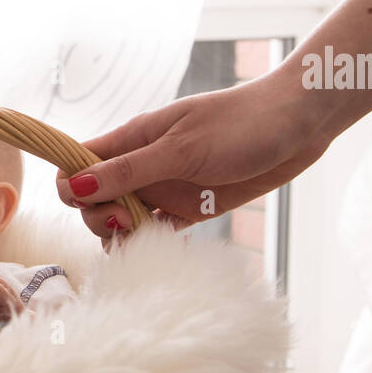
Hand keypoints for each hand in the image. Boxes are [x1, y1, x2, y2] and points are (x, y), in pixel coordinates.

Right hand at [54, 74, 334, 240]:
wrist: (299, 125)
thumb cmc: (242, 124)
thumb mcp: (181, 148)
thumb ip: (128, 171)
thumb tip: (74, 187)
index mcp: (133, 140)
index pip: (77, 164)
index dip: (72, 186)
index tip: (89, 202)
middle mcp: (142, 165)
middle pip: (93, 199)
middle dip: (98, 216)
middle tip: (127, 221)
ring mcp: (164, 188)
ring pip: (121, 218)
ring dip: (122, 234)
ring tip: (143, 235)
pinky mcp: (189, 208)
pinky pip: (154, 231)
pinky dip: (148, 242)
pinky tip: (156, 248)